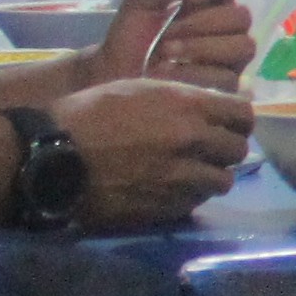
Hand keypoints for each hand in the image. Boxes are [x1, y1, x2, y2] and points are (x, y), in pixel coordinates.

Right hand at [54, 78, 255, 229]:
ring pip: (222, 180)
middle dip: (226, 148)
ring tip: (191, 172)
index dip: (237, 120)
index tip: (228, 124)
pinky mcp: (167, 206)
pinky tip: (171, 188)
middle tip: (209, 150)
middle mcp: (193, 141)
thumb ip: (181, 98)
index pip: (243, 114)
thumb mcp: (137, 89)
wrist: (52, 159)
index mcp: (187, 106)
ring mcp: (182, 177)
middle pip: (238, 149)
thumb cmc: (87, 114)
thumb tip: (214, 105)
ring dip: (211, 175)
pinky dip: (190, 195)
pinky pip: (196, 201)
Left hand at [91, 0, 253, 90]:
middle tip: (167, 33)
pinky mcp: (227, 87)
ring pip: (243, 46)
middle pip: (242, 16)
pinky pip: (228, 77)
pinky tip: (168, 73)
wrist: (114, 77)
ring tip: (166, 53)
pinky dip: (194, 72)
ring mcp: (232, 59)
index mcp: (209, 3)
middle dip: (203, 22)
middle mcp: (227, 28)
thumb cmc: (130, 39)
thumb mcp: (138, 4)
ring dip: (201, 47)